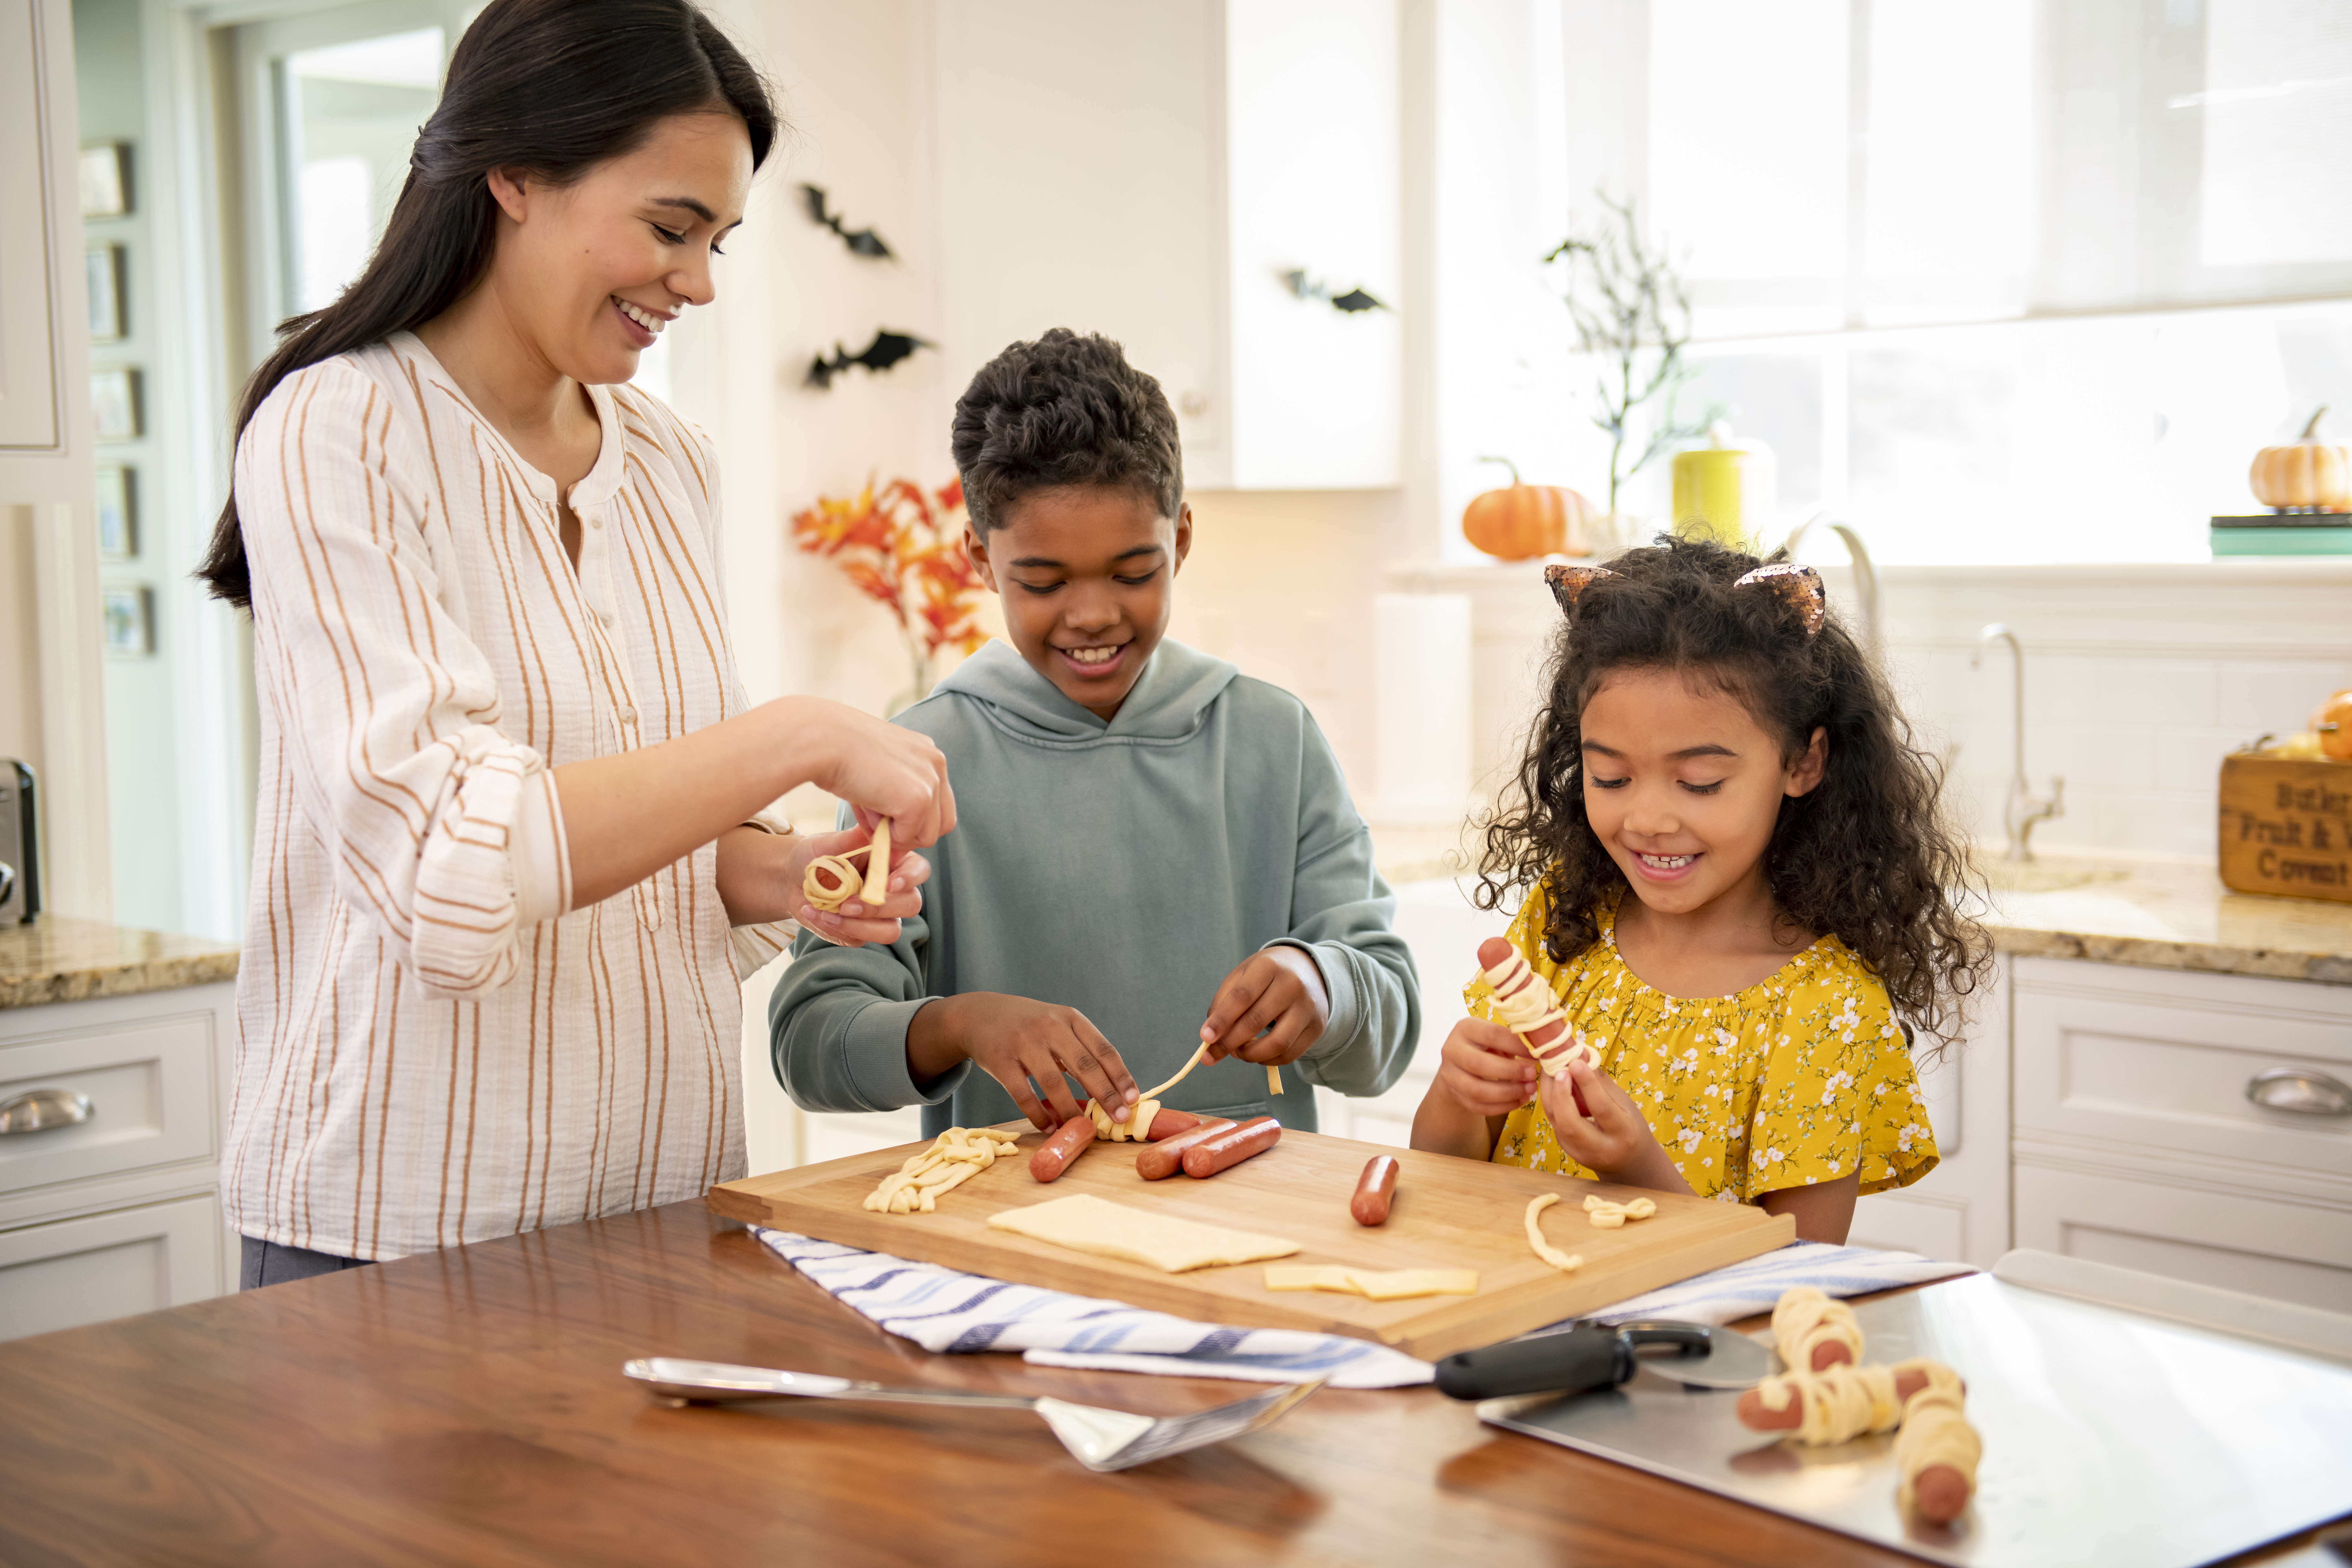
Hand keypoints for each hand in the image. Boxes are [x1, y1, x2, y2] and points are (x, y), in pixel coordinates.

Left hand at [787, 822, 927, 947]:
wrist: (790, 878)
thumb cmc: (814, 855)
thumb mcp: (826, 843)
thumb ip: (849, 840)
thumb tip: (871, 828)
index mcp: (891, 862)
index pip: (918, 870)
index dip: (910, 878)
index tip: (889, 884)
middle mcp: (892, 890)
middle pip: (910, 904)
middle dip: (879, 907)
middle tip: (847, 904)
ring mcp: (879, 915)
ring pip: (891, 930)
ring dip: (860, 926)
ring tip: (828, 913)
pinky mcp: (861, 932)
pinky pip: (859, 940)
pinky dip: (837, 929)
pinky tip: (817, 913)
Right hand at [789, 697, 956, 846]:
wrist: (822, 740)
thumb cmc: (837, 751)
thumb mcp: (875, 772)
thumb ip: (892, 799)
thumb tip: (895, 843)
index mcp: (926, 753)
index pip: (938, 803)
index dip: (913, 820)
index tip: (883, 818)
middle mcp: (935, 763)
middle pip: (942, 823)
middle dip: (910, 832)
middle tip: (877, 823)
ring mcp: (930, 781)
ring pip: (927, 835)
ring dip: (895, 834)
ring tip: (867, 811)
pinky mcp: (918, 799)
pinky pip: (907, 838)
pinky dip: (885, 836)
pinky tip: (865, 811)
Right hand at [908, 992, 1138, 1129]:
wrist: (980, 1014)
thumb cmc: (1028, 1025)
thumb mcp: (1058, 1026)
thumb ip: (1080, 1052)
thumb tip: (1108, 1092)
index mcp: (1070, 1018)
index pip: (1103, 1049)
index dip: (1120, 1076)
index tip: (1133, 1099)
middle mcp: (1049, 1026)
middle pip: (1084, 1065)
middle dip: (1105, 1095)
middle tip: (1119, 1118)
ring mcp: (1023, 1042)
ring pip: (1053, 1082)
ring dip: (1070, 1110)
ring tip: (1081, 1129)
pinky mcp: (1001, 1060)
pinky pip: (1023, 1093)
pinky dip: (1038, 1113)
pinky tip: (1049, 1126)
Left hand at [1199, 947, 1328, 1067]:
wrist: (1308, 970)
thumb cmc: (1267, 975)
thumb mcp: (1243, 975)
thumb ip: (1223, 1001)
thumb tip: (1211, 1037)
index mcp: (1269, 966)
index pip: (1242, 996)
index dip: (1221, 1020)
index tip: (1204, 1038)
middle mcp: (1292, 984)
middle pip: (1256, 1021)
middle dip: (1229, 1043)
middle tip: (1211, 1055)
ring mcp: (1308, 1007)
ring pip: (1277, 1044)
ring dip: (1250, 1055)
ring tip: (1237, 1052)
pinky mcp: (1317, 1027)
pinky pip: (1290, 1054)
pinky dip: (1268, 1060)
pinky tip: (1256, 1054)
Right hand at [1429, 1017, 1539, 1118]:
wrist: (1461, 1065)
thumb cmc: (1486, 1046)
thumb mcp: (1496, 1036)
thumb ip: (1514, 1040)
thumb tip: (1544, 1048)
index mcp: (1465, 1028)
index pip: (1491, 1035)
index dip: (1516, 1046)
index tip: (1537, 1054)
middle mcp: (1452, 1050)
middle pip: (1478, 1064)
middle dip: (1510, 1072)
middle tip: (1532, 1074)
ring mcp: (1450, 1075)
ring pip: (1477, 1090)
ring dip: (1508, 1092)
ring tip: (1529, 1089)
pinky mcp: (1455, 1095)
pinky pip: (1479, 1107)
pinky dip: (1502, 1107)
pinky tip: (1520, 1100)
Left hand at [1536, 1058, 1691, 1193]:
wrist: (1629, 1161)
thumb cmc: (1630, 1126)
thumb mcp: (1624, 1104)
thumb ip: (1602, 1084)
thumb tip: (1581, 1055)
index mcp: (1623, 1133)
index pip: (1601, 1108)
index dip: (1587, 1084)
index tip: (1575, 1061)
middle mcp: (1601, 1148)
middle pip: (1571, 1123)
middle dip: (1560, 1094)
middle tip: (1557, 1068)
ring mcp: (1580, 1154)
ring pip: (1557, 1123)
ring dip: (1550, 1094)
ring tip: (1551, 1070)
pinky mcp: (1567, 1151)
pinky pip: (1555, 1124)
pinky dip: (1551, 1103)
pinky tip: (1552, 1085)